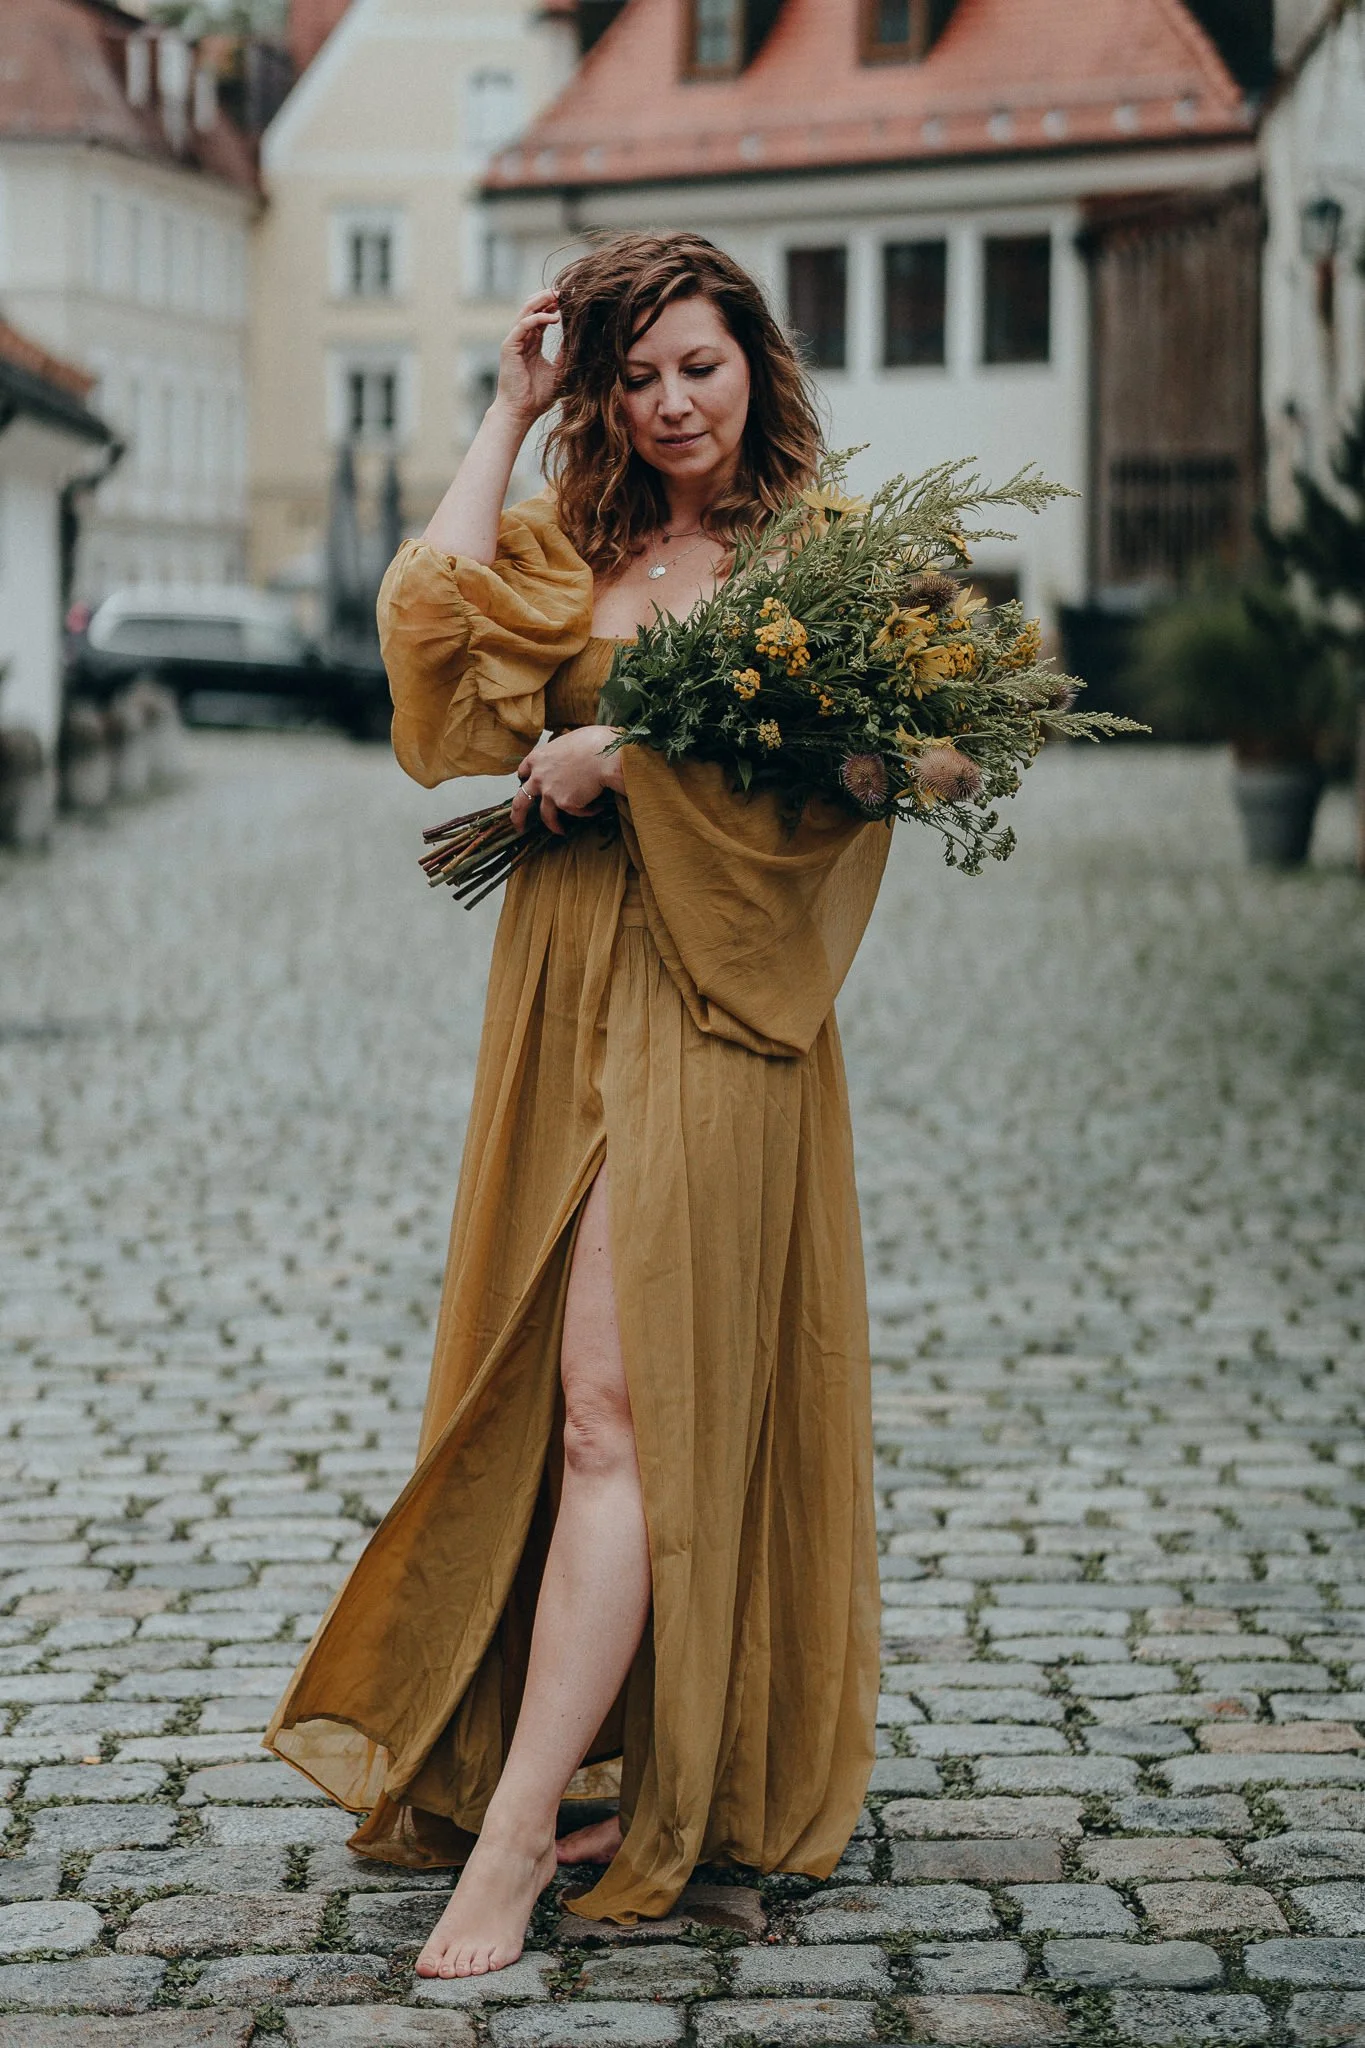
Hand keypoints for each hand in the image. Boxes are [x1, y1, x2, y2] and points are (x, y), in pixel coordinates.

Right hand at [493, 291, 562, 427]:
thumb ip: (566, 354)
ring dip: (542, 301)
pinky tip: (553, 318)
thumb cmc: (538, 396)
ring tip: (558, 296)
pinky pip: (523, 325)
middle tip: (565, 291)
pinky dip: (538, 318)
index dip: (553, 305)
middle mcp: (521, 338)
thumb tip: (580, 339)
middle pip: (533, 308)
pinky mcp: (509, 346)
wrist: (521, 412)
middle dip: (548, 297)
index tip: (570, 299)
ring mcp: (514, 341)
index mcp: (531, 342)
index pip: (541, 316)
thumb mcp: (559, 371)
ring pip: (526, 311)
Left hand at [511, 727, 625, 836]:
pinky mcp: (565, 803)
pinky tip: (598, 807)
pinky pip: (576, 812)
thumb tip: (568, 761)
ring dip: (553, 825)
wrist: (605, 756)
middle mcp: (538, 777)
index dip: (526, 779)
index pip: (523, 771)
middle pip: (521, 801)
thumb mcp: (568, 742)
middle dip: (518, 816)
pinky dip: (587, 811)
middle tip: (520, 826)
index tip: (527, 785)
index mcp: (538, 758)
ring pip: (546, 815)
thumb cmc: (593, 742)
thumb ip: (560, 755)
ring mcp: (549, 792)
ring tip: (561, 831)